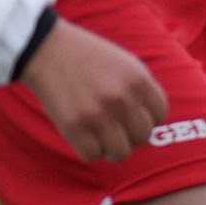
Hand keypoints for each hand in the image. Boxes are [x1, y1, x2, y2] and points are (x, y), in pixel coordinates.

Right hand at [25, 17, 165, 160]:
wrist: (45, 49)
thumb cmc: (87, 57)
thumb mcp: (125, 62)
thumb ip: (142, 90)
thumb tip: (152, 122)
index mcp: (138, 79)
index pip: (160, 115)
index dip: (147, 117)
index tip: (133, 115)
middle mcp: (122, 98)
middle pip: (142, 136)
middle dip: (130, 133)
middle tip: (114, 125)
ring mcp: (98, 115)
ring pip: (121, 152)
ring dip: (112, 147)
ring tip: (101, 136)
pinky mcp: (74, 127)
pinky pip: (93, 155)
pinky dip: (89, 150)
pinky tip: (84, 136)